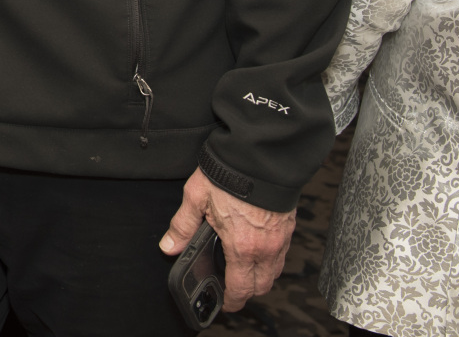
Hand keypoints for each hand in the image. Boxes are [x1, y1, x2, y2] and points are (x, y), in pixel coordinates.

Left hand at [159, 168, 294, 311]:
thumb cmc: (230, 174)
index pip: (240, 289)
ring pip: (274, 272)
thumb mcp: (196, 197)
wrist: (260, 155)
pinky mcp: (289, 227)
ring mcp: (281, 239)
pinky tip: (258, 249)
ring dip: (261, 277)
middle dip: (248, 293)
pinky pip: (282, 255)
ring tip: (244, 270)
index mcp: (242, 247)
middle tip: (233, 289)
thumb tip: (169, 246)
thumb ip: (182, 226)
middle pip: (261, 286)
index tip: (225, 303)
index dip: (231, 301)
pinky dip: (271, 260)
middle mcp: (265, 248)